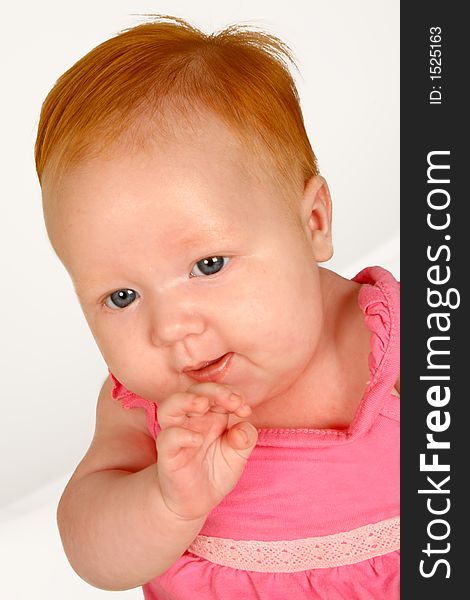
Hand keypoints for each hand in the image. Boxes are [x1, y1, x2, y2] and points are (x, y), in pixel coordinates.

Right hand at [155, 382, 257, 520]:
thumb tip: (242, 427)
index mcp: (211, 415)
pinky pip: (168, 438)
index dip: (232, 394)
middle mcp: (192, 420)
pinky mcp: (168, 454)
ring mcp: (177, 435)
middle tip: (233, 402)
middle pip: (194, 391)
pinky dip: (181, 434)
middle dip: (214, 390)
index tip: (245, 410)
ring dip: (187, 400)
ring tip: (204, 404)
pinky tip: (197, 439)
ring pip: (170, 406)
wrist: (195, 502)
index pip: (217, 392)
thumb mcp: (238, 455)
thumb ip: (245, 438)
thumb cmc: (215, 472)